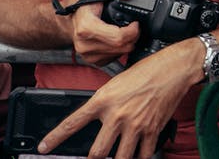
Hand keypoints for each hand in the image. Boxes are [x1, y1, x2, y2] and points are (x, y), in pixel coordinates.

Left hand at [38, 38, 201, 158]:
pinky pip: (143, 155)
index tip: (43, 148)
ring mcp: (135, 125)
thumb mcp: (116, 83)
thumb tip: (98, 120)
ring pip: (119, 158)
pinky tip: (137, 157)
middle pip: (96, 152)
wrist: (174, 68)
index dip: (54, 138)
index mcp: (103, 100)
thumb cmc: (147, 71)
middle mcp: (117, 115)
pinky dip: (139, 158)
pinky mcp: (152, 130)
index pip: (72, 123)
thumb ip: (105, 103)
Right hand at [64, 0, 140, 66]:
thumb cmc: (85, 2)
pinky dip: (120, 49)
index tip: (135, 22)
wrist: (72, 18)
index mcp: (86, 28)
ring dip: (128, 43)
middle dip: (133, 36)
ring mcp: (88, 55)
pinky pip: (115, 58)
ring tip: (125, 30)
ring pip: (120, 53)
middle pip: (122, 47)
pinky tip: (117, 38)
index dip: (133, 30)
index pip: (119, 37)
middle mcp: (84, 45)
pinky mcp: (93, 61)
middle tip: (133, 26)